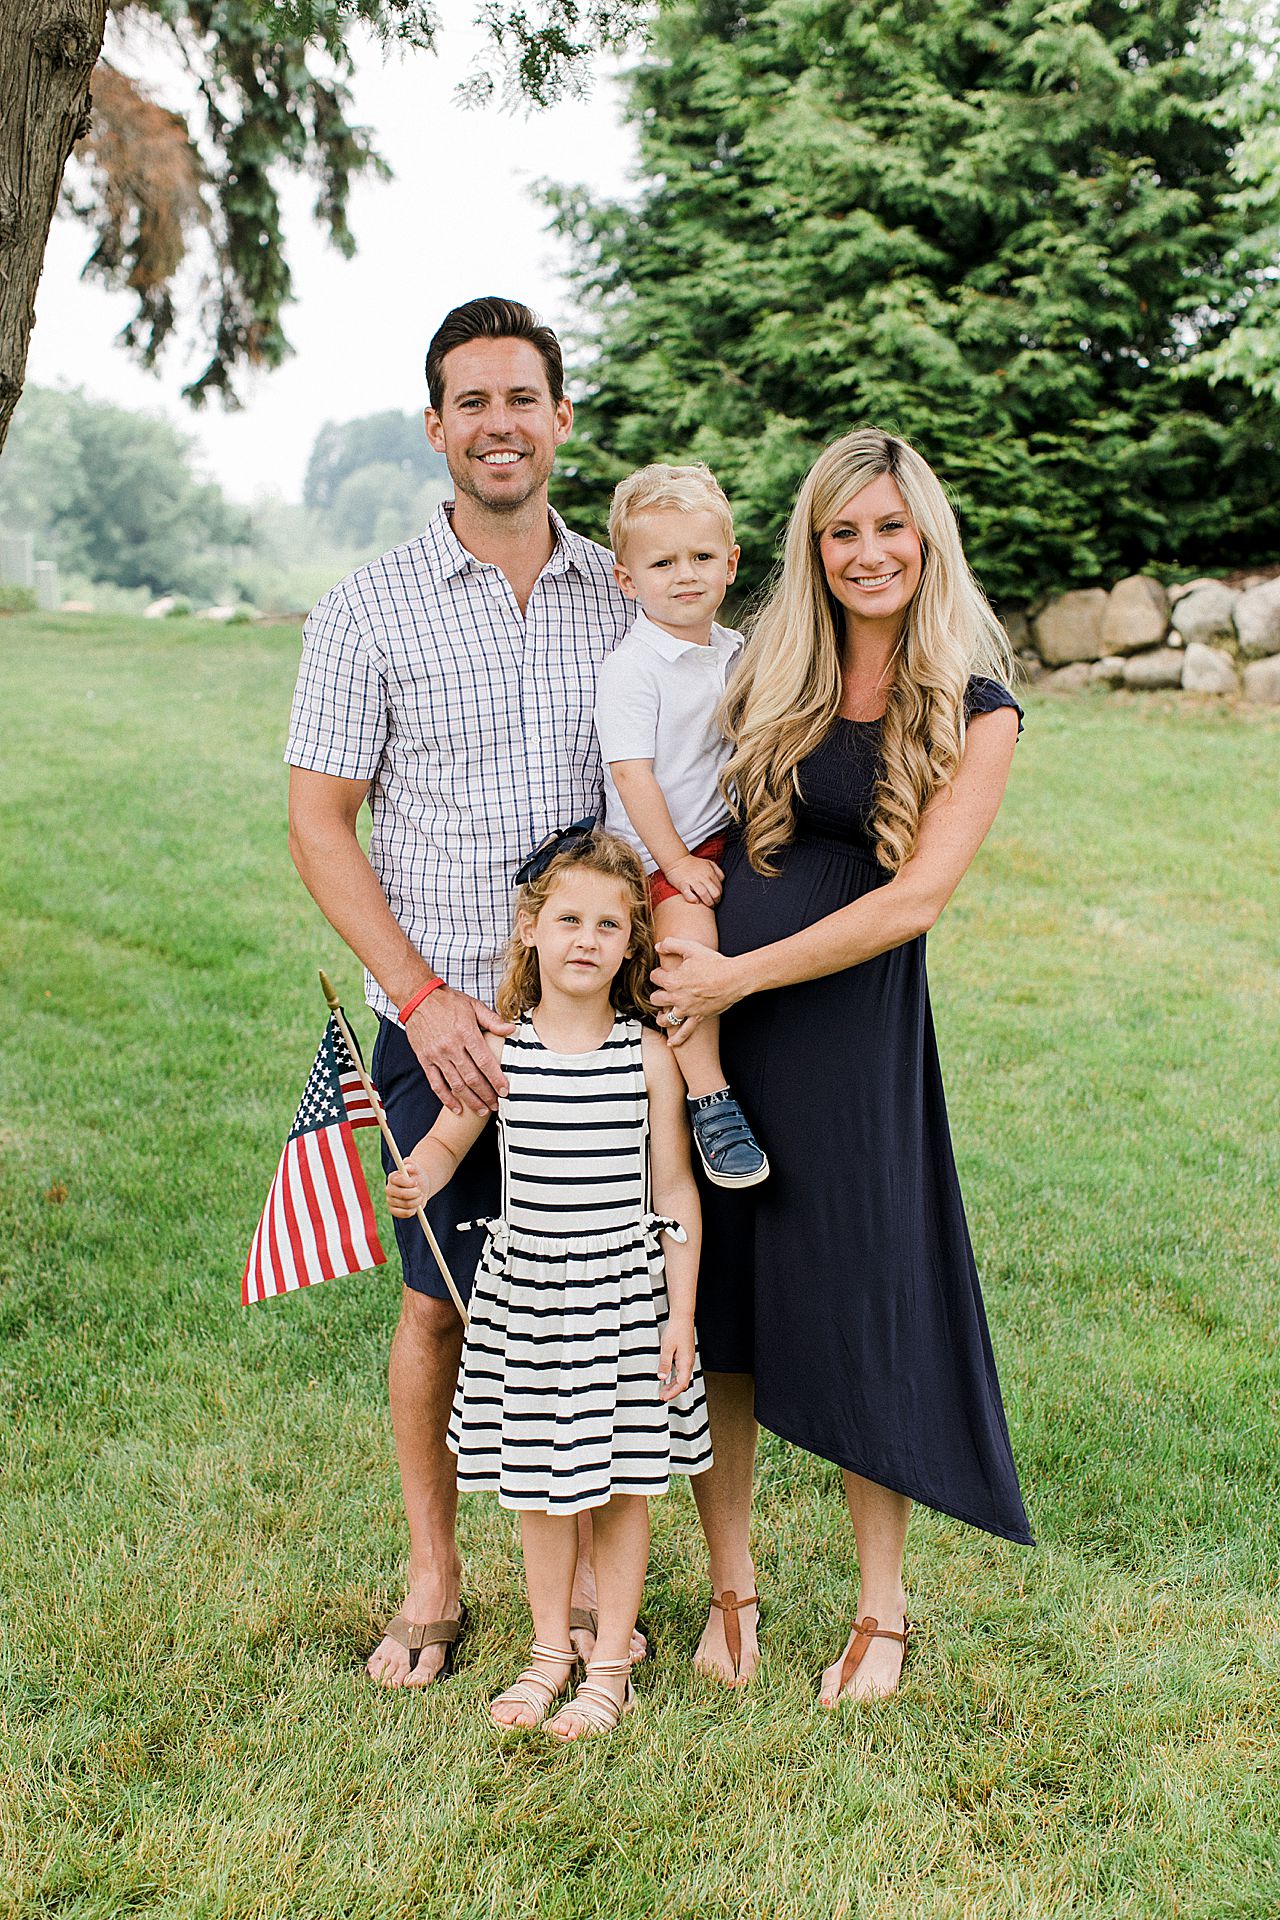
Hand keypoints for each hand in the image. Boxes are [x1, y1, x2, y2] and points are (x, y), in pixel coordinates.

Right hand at [386, 1159, 426, 1217]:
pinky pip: (404, 1213)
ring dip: (417, 1201)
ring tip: (420, 1197)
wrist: (419, 1187)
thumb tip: (407, 1166)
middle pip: (402, 1194)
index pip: (398, 1180)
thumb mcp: (417, 1168)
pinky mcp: (393, 1211)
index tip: (416, 1182)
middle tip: (420, 1191)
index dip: (408, 1182)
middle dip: (415, 1193)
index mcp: (392, 1177)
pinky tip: (415, 1206)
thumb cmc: (417, 1176)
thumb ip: (411, 1165)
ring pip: (406, 1205)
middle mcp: (389, 1189)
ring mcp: (390, 1201)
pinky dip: (413, 1210)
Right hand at [404, 986, 513, 1114]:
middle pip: (472, 1077)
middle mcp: (451, 1047)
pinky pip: (436, 1084)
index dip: (496, 1079)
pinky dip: (446, 1099)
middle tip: (496, 1105)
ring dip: (470, 1100)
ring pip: (456, 1084)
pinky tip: (456, 1108)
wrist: (417, 998)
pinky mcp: (424, 1060)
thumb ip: (493, 1021)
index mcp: (466, 1033)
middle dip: (486, 1094)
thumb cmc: (449, 1002)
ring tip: (482, 1110)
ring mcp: (437, 1055)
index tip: (505, 1091)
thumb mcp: (473, 1006)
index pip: (485, 1062)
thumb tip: (512, 1029)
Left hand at [651, 939, 745, 1043]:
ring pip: (666, 1018)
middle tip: (663, 991)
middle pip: (656, 999)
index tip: (663, 972)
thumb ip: (671, 944)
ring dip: (661, 1016)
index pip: (655, 978)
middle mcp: (676, 997)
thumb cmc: (713, 962)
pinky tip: (671, 1043)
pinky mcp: (698, 1017)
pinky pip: (685, 1032)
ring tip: (661, 1015)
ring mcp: (687, 1010)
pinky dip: (677, 1039)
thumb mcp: (691, 948)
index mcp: (672, 980)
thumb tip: (658, 945)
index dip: (658, 973)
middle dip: (657, 994)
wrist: (733, 978)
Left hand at [657, 1317, 694, 1400]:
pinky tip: (668, 1378)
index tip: (663, 1397)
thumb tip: (662, 1377)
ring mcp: (688, 1359)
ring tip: (664, 1390)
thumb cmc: (675, 1330)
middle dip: (673, 1391)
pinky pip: (682, 1371)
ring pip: (683, 1378)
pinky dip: (675, 1378)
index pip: (681, 1384)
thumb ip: (664, 1363)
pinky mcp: (686, 1356)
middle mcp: (689, 1362)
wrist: (682, 1318)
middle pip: (683, 1383)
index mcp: (686, 1362)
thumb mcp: (667, 1347)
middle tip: (662, 1396)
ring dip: (674, 1385)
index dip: (672, 1393)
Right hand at [664, 853, 723, 906]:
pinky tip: (695, 901)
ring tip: (706, 906)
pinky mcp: (682, 884)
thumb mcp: (709, 863)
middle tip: (712, 905)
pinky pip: (688, 893)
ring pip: (704, 894)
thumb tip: (722, 882)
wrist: (676, 859)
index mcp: (710, 872)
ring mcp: (692, 880)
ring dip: (707, 902)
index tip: (716, 900)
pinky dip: (692, 899)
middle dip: (715, 901)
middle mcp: (703, 876)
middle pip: (715, 892)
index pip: (720, 888)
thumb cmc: (693, 864)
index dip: (719, 897)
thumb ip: (718, 872)